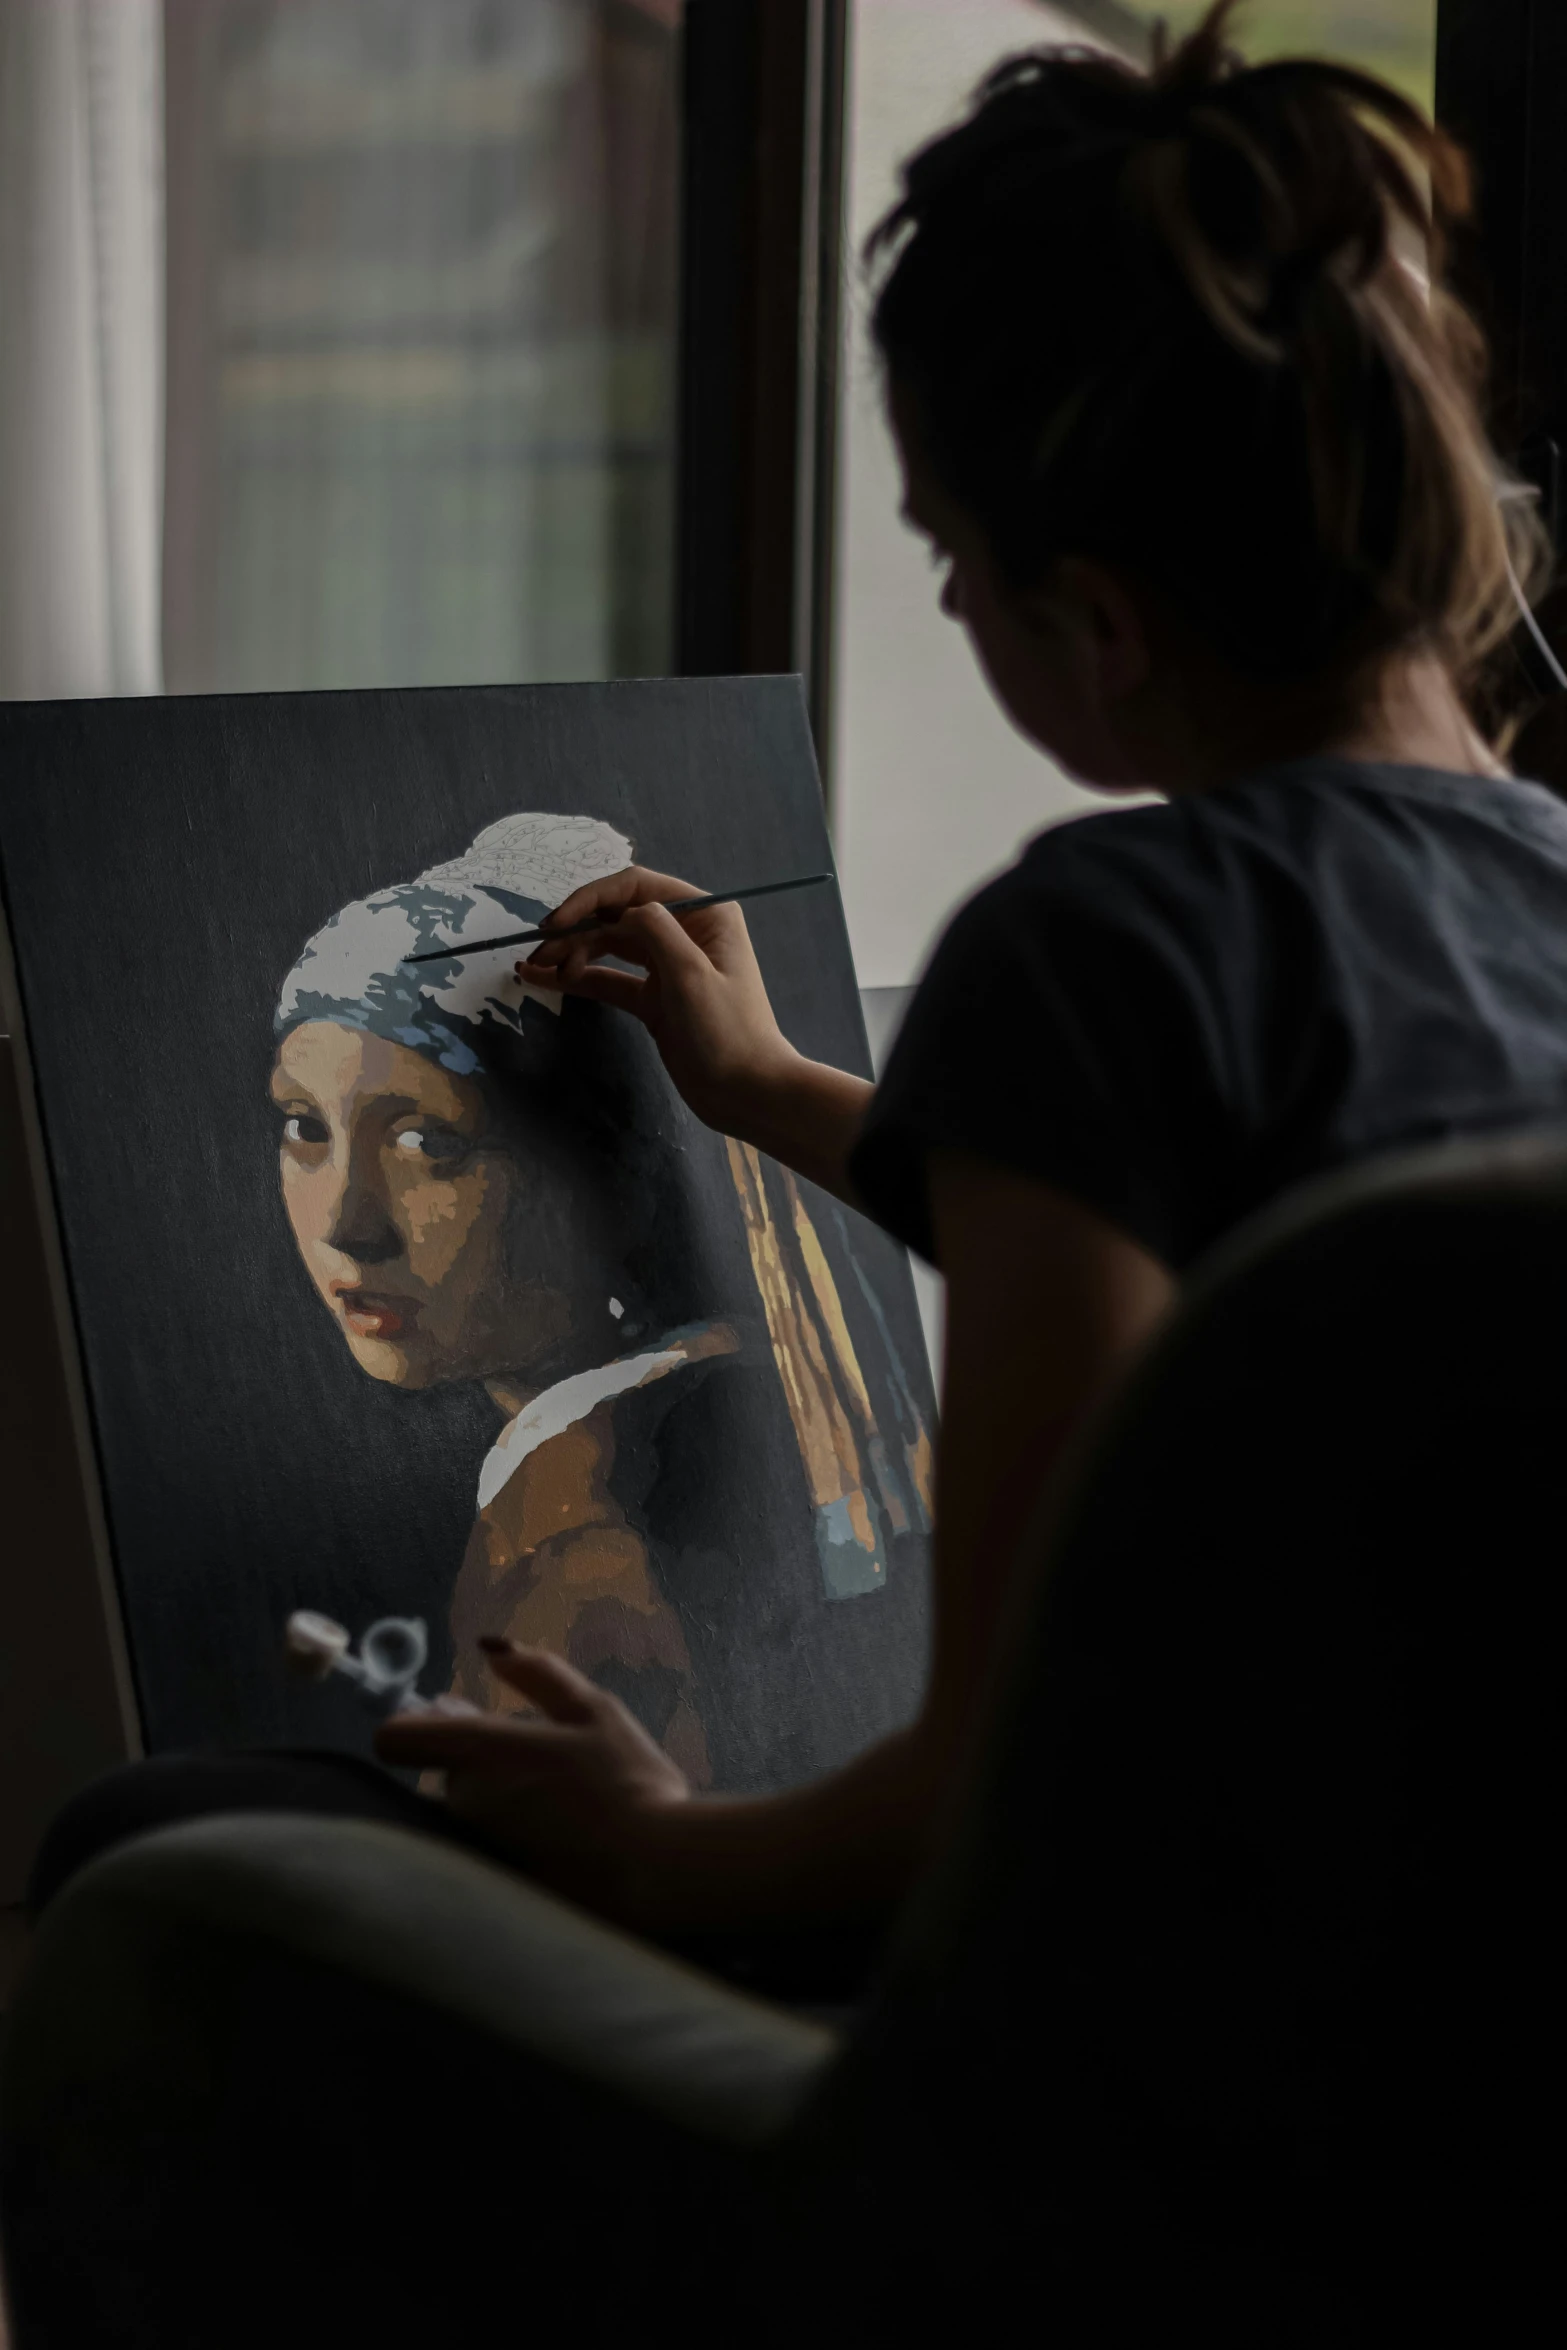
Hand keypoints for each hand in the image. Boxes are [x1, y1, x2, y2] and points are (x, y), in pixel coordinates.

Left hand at [374, 1638, 691, 1922]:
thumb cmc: (628, 1781)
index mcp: (480, 1750)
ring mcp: (474, 1849)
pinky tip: (559, 1842)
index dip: (415, 1725)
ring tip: (561, 1806)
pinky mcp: (493, 1887)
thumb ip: (538, 1673)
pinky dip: (509, 1839)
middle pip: (444, 1773)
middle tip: (545, 1762)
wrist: (656, 1872)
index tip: (454, 1719)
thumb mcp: (593, 1709)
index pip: (395, 1738)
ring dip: (496, 1802)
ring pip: (468, 1812)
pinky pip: (484, 1851)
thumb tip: (491, 1648)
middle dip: (479, 1764)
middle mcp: (463, 1801)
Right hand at [519, 864, 800, 1136]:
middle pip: (617, 915)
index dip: (591, 899)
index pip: (635, 887)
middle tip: (538, 952)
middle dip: (575, 930)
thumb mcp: (691, 972)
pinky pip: (610, 980)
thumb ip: (654, 929)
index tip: (557, 923)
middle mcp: (685, 932)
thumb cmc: (727, 1031)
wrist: (748, 1092)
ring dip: (571, 954)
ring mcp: (668, 966)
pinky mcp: (655, 999)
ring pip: (609, 947)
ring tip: (534, 969)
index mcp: (704, 913)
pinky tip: (546, 980)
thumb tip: (620, 913)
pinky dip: (579, 979)